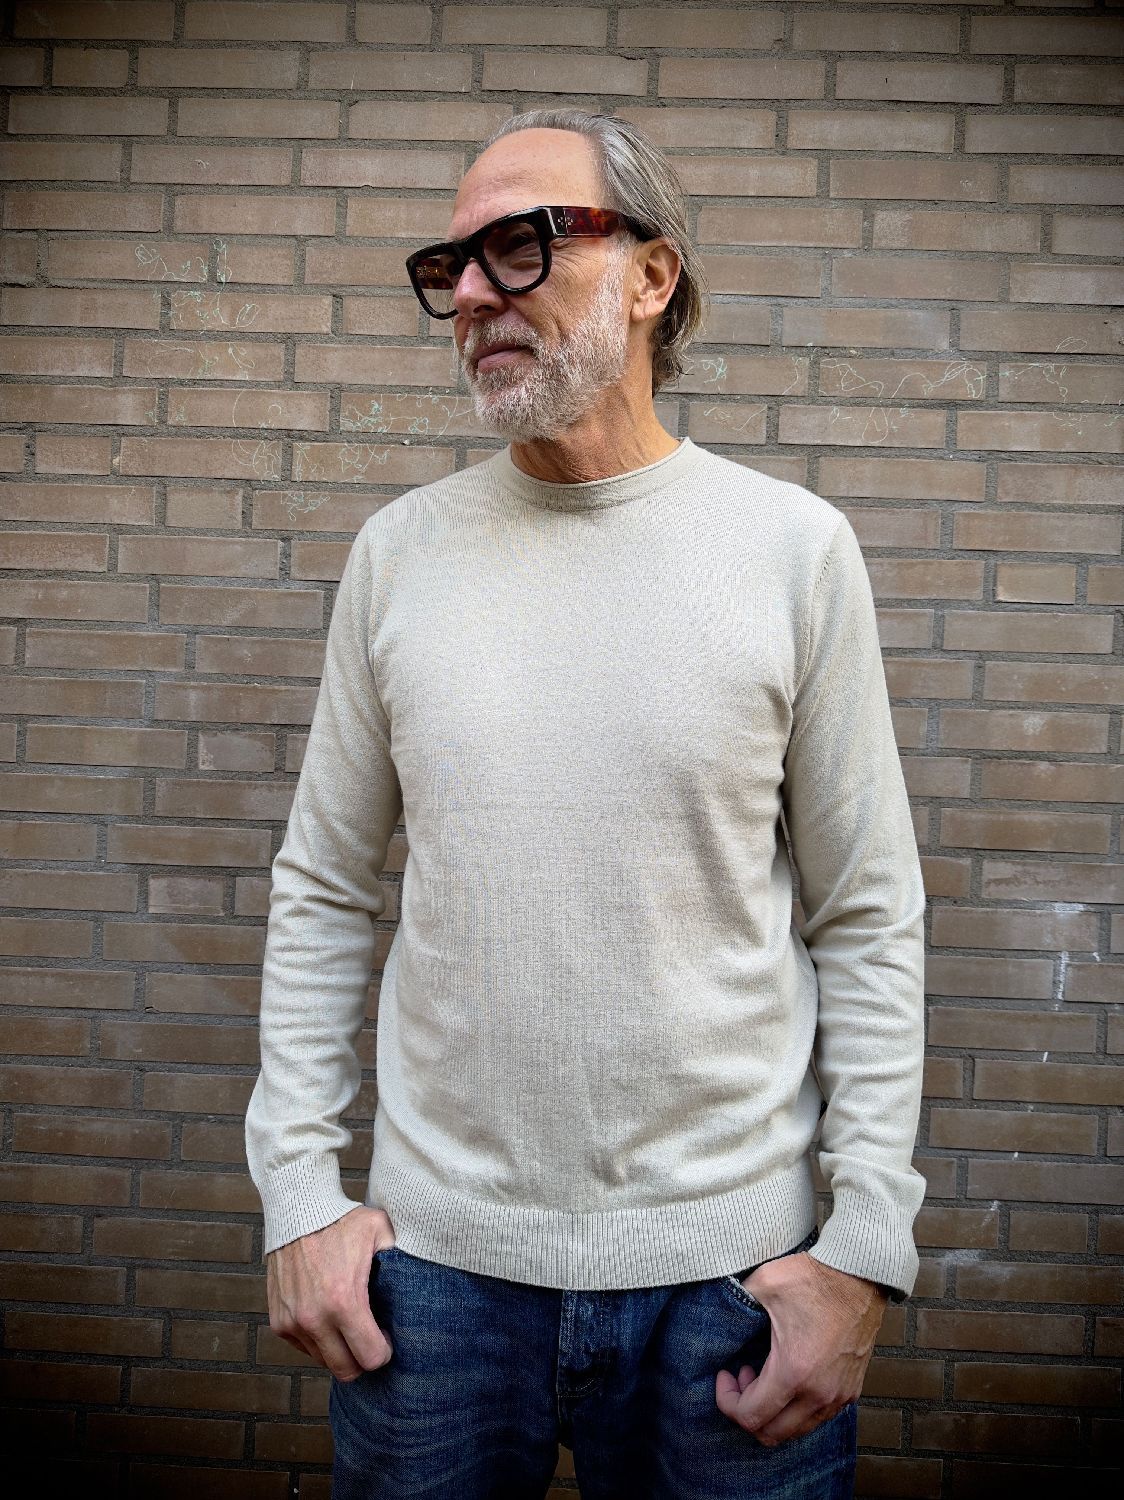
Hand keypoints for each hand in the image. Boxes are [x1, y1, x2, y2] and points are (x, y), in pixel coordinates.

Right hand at [266, 1205, 395, 1380]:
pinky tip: (327, 1315)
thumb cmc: (341, 1220)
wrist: (297, 1209)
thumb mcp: (380, 1231)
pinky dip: (317, 1339)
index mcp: (344, 1301)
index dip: (384, 1352)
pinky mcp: (279, 1320)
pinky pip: (304, 1347)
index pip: (370, 1358)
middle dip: (362, 1359)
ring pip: (323, 1361)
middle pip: (346, 1371)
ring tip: (348, 1324)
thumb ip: (400, 1257)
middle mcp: (315, 1318)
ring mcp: (293, 1322)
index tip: (386, 1338)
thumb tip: (417, 1278)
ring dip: (338, 1349)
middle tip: (370, 1338)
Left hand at [714, 1252, 886, 1444]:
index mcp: (793, 1371)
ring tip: (764, 1375)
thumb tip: (718, 1313)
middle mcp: (818, 1394)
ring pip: (796, 1430)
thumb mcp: (764, 1284)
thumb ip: (735, 1302)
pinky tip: (789, 1376)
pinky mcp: (851, 1390)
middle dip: (747, 1411)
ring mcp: (838, 1396)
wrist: (859, 1274)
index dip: (727, 1400)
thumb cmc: (813, 1279)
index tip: (725, 1375)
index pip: (751, 1416)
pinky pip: (817, 1418)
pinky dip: (796, 1409)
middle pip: (771, 1434)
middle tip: (742, 1378)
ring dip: (773, 1411)